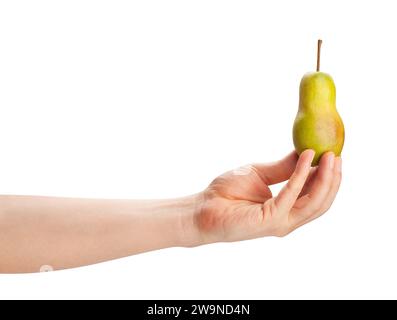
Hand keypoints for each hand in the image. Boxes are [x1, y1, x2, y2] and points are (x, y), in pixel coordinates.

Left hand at [195, 150, 341, 242]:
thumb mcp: (260, 174)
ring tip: (330, 156)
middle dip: (333, 178)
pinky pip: (292, 194)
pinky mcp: (271, 220)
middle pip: (321, 201)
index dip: (327, 176)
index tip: (334, 155)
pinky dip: (302, 174)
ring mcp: (281, 222)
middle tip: (337, 155)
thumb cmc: (228, 193)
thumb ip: (284, 168)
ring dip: (325, 177)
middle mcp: (288, 219)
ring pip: (314, 202)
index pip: (315, 195)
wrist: (203, 208)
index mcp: (286, 209)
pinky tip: (307, 157)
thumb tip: (305, 153)